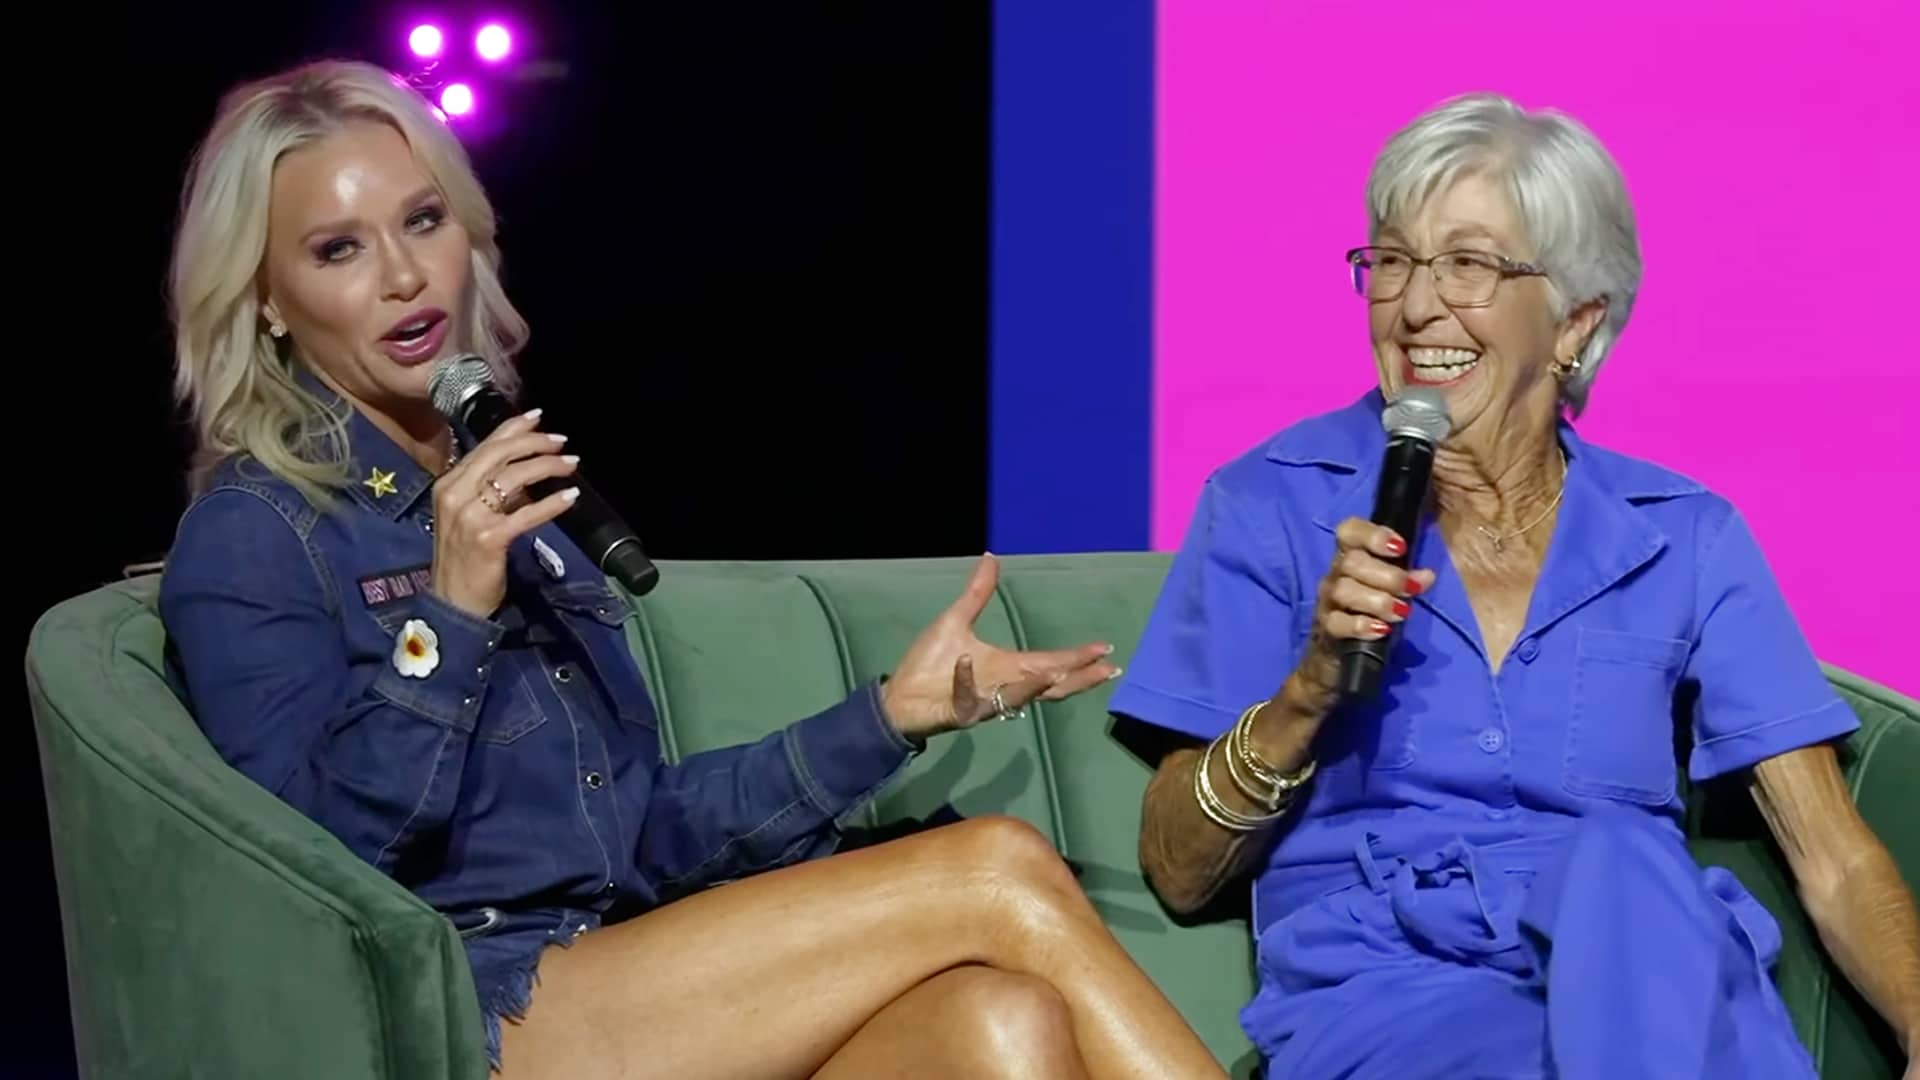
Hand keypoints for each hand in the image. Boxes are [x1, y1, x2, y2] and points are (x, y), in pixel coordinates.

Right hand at [430, 408, 580, 617]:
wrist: (451, 602)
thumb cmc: (463, 559)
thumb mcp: (468, 516)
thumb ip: (490, 490)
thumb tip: (525, 470)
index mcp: (448, 483)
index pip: (485, 445)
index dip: (514, 428)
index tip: (539, 418)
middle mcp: (454, 493)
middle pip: (500, 454)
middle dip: (536, 443)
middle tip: (562, 442)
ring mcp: (469, 515)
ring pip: (514, 477)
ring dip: (548, 466)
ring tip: (572, 465)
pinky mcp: (487, 537)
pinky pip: (526, 513)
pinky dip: (552, 503)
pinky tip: (571, 497)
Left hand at [880, 554, 1120, 739]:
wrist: (899, 695)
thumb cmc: (930, 664)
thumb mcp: (956, 621)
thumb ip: (978, 593)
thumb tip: (991, 557)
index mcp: (1007, 667)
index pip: (1050, 662)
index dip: (1076, 658)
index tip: (1104, 649)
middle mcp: (1003, 686)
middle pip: (1048, 686)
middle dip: (1076, 678)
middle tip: (1107, 670)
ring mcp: (984, 702)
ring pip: (1015, 699)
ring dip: (1033, 687)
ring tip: (1056, 674)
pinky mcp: (959, 712)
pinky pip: (967, 699)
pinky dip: (966, 682)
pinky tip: (965, 661)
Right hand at [1295, 518, 1436, 701]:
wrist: (1333, 662)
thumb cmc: (1365, 619)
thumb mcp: (1388, 597)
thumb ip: (1406, 583)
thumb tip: (1427, 575)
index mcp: (1349, 560)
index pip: (1348, 532)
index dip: (1372, 534)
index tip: (1400, 547)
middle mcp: (1334, 576)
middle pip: (1351, 562)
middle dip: (1387, 574)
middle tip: (1411, 590)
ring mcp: (1326, 602)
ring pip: (1343, 589)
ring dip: (1377, 599)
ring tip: (1401, 612)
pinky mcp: (1325, 629)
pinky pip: (1337, 622)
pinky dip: (1361, 624)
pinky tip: (1381, 630)